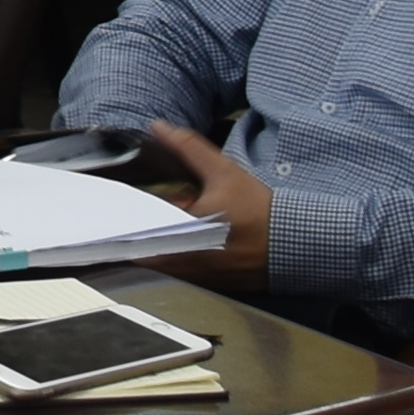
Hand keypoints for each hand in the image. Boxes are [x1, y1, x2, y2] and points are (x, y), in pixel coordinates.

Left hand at [134, 122, 270, 284]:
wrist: (294, 243)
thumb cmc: (259, 211)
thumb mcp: (223, 172)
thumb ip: (188, 148)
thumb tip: (160, 128)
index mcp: (183, 234)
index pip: (136, 233)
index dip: (124, 221)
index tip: (118, 211)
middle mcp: (186, 263)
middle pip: (145, 250)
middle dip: (142, 231)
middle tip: (147, 216)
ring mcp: (196, 278)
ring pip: (162, 264)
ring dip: (160, 245)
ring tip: (176, 227)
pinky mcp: (209, 285)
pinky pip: (181, 274)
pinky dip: (178, 257)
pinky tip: (191, 241)